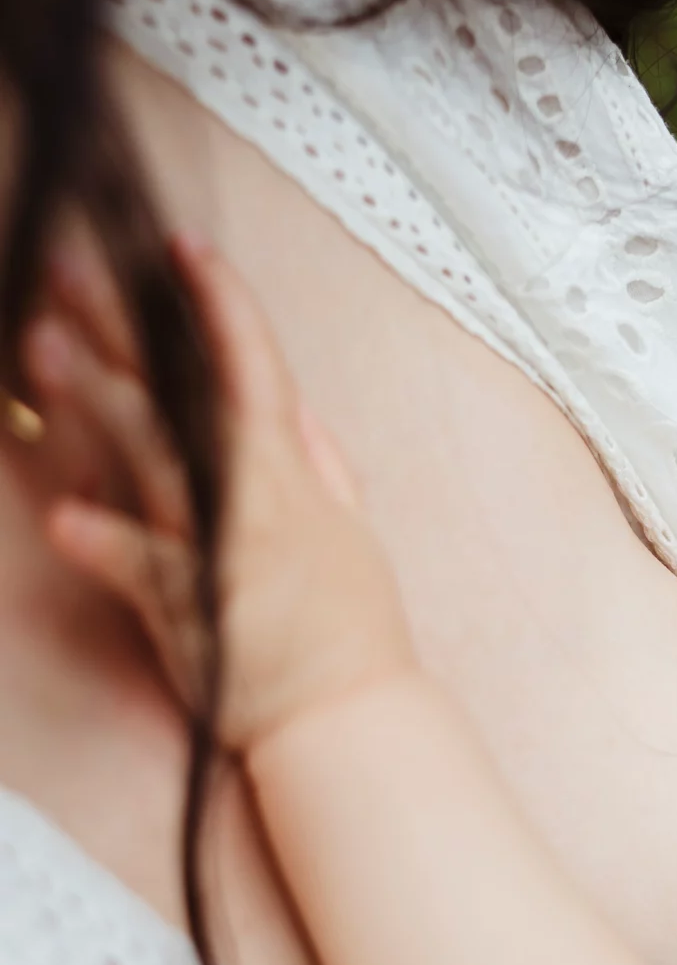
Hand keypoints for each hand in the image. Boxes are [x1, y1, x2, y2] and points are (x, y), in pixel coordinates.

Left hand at [33, 234, 416, 751]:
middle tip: (63, 266)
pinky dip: (104, 543)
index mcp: (289, 472)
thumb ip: (319, 463)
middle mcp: (253, 495)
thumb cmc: (348, 634)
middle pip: (178, 390)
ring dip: (96, 398)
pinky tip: (62, 519)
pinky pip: (141, 568)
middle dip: (121, 323)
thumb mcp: (347, 532)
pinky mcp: (193, 608)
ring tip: (41, 347)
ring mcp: (220, 548)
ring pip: (151, 454)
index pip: (254, 362)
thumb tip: (295, 408)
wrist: (346, 719)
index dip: (218, 298)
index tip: (179, 245)